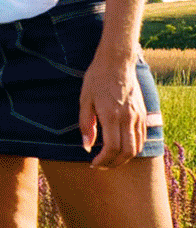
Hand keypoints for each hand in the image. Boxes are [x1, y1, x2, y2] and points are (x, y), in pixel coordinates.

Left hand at [79, 45, 146, 167]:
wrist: (117, 62)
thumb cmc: (97, 78)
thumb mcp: (85, 99)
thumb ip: (86, 124)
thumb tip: (86, 146)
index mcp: (111, 115)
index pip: (111, 148)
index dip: (103, 160)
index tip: (93, 163)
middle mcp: (128, 119)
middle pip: (126, 152)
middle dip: (113, 163)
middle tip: (101, 165)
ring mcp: (138, 117)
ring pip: (136, 148)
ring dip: (124, 158)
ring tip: (111, 159)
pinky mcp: (143, 114)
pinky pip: (142, 138)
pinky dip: (134, 148)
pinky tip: (123, 148)